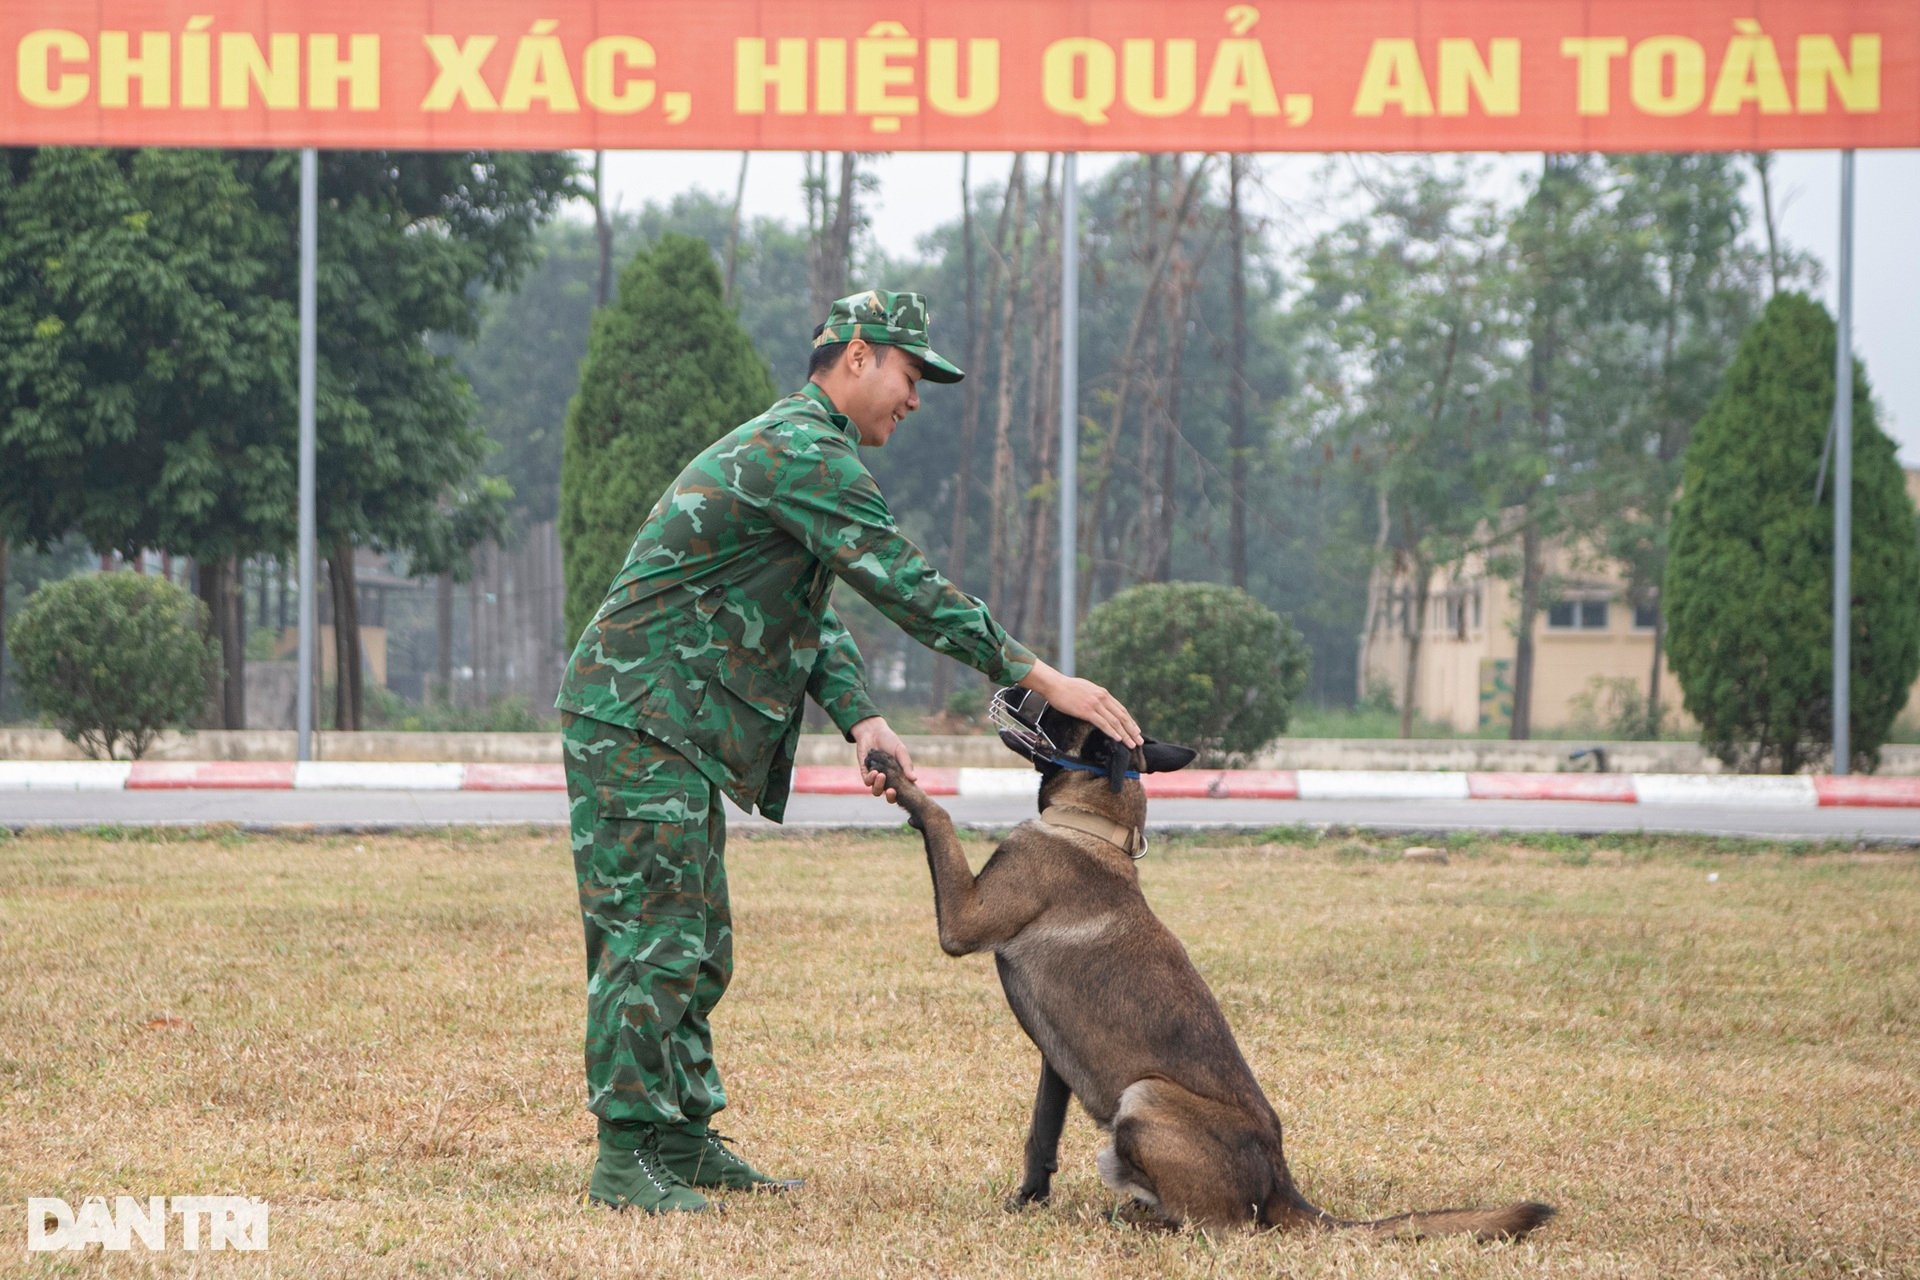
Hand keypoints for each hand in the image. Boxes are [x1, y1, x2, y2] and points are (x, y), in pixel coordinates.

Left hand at [851, 716, 915, 800]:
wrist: (872, 731)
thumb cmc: (890, 740)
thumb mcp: (901, 751)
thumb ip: (907, 765)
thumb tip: (914, 779)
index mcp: (899, 776)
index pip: (902, 791)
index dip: (903, 795)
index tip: (905, 793)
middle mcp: (888, 780)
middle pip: (889, 796)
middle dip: (891, 797)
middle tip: (892, 791)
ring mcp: (876, 778)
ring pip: (877, 791)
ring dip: (879, 786)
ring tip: (881, 775)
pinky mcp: (865, 773)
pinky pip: (867, 782)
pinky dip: (871, 778)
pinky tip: (874, 770)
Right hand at [1019, 660, 1142, 747]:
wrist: (1055, 685)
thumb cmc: (1067, 688)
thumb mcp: (1087, 689)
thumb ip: (1096, 697)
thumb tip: (1101, 704)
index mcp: (1103, 693)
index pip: (1121, 709)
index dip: (1130, 721)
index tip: (1136, 730)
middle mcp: (1102, 698)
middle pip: (1122, 716)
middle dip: (1132, 730)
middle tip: (1139, 740)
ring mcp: (1095, 704)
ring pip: (1115, 721)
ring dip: (1125, 734)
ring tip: (1132, 744)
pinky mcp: (1087, 711)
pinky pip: (1103, 723)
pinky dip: (1112, 732)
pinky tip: (1118, 739)